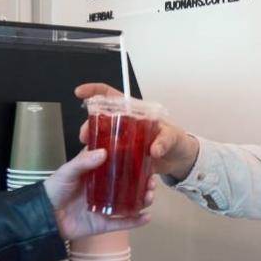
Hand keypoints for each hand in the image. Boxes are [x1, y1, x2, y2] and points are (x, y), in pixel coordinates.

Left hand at [43, 148, 155, 240]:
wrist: (43, 217)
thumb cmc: (54, 189)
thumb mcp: (67, 171)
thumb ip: (84, 162)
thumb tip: (104, 152)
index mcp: (97, 174)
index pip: (119, 165)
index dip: (134, 162)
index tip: (147, 157)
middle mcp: (105, 189)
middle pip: (129, 185)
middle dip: (143, 183)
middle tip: (152, 181)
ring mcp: (106, 207)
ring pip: (130, 203)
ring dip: (143, 200)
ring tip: (150, 196)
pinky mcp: (104, 224)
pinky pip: (122, 222)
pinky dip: (135, 221)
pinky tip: (147, 217)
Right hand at [73, 83, 200, 181]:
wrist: (180, 160)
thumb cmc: (176, 140)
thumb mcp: (172, 137)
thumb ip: (164, 141)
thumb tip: (154, 149)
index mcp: (134, 113)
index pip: (110, 96)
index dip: (94, 91)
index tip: (80, 92)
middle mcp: (125, 126)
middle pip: (101, 120)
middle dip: (88, 126)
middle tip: (85, 136)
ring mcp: (123, 142)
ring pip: (102, 141)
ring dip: (92, 146)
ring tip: (87, 154)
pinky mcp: (124, 158)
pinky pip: (110, 160)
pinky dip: (104, 164)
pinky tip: (98, 170)